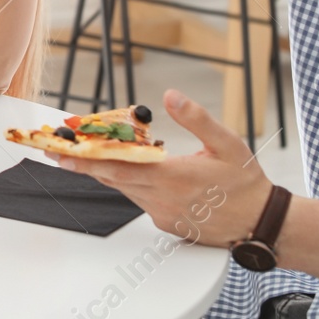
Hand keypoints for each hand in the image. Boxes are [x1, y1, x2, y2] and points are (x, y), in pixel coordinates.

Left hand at [57, 90, 272, 246]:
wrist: (262, 223)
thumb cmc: (246, 183)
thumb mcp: (227, 143)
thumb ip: (197, 118)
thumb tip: (170, 96)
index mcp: (174, 177)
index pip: (119, 168)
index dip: (87, 161)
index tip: (63, 153)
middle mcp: (163, 199)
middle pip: (113, 179)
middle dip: (83, 164)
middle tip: (56, 150)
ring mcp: (163, 214)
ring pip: (125, 189)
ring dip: (106, 172)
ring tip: (84, 154)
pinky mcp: (167, 223)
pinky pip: (140, 199)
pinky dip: (129, 183)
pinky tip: (129, 169)